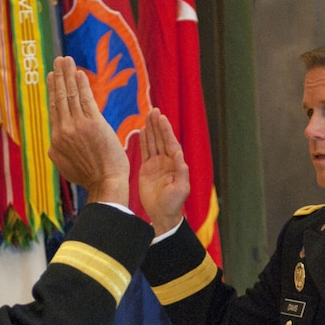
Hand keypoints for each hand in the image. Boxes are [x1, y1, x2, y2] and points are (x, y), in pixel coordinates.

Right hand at [47, 56, 129, 205]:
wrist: (105, 183)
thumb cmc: (90, 178)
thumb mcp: (66, 167)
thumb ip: (59, 152)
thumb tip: (54, 144)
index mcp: (56, 141)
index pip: (54, 110)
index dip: (53, 91)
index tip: (52, 77)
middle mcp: (63, 131)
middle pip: (59, 98)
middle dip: (58, 77)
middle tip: (58, 61)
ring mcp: (77, 126)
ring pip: (70, 96)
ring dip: (68, 75)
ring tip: (66, 60)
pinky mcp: (93, 123)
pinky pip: (85, 99)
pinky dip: (81, 85)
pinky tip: (79, 73)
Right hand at [138, 108, 188, 235]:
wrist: (162, 214)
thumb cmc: (174, 204)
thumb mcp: (180, 189)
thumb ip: (181, 172)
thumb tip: (179, 154)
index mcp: (175, 164)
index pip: (171, 143)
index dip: (166, 131)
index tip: (162, 118)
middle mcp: (166, 161)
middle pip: (162, 139)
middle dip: (158, 125)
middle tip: (154, 110)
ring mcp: (156, 164)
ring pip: (153, 143)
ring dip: (151, 129)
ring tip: (148, 115)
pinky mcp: (147, 169)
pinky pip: (145, 151)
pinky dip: (144, 141)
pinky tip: (142, 130)